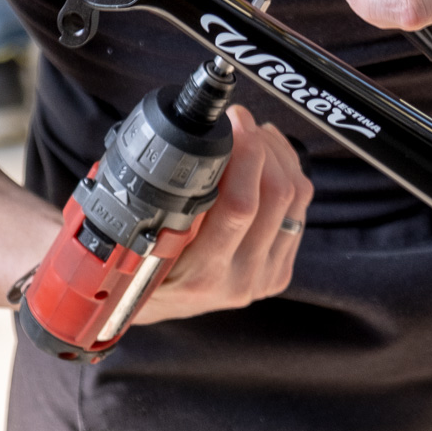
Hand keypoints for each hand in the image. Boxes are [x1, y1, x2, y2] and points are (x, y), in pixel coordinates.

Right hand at [131, 105, 312, 323]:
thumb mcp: (131, 244)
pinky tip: (269, 154)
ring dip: (278, 153)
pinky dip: (290, 171)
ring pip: (295, 197)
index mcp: (202, 276)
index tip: (230, 123)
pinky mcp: (281, 270)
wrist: (148, 310)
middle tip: (239, 120)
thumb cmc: (134, 272)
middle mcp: (241, 280)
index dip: (244, 154)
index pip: (240, 207)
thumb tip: (179, 149)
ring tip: (253, 132)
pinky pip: (301, 208)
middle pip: (275, 195)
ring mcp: (266, 277)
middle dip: (261, 144)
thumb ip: (155, 208)